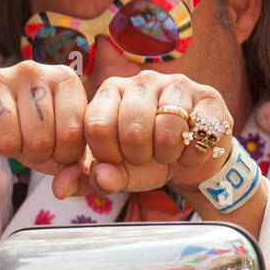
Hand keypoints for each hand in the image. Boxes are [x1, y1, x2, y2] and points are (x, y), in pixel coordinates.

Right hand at [0, 61, 87, 174]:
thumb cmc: (33, 131)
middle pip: (40, 138)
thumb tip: (63, 188)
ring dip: (8, 150)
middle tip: (30, 144)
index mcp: (64, 79)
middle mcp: (31, 71)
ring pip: (7, 140)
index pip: (72, 133)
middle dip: (36, 154)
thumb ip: (77, 168)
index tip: (57, 149)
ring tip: (10, 137)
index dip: (64, 155)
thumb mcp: (62, 144)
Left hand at [51, 70, 233, 198]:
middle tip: (146, 157)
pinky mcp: (208, 97)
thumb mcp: (113, 170)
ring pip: (168, 130)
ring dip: (167, 155)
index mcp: (109, 91)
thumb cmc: (145, 159)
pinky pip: (199, 134)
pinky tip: (190, 151)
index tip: (118, 160)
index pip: (96, 126)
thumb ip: (85, 178)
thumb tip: (61, 189)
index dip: (108, 155)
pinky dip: (193, 156)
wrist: (190, 161)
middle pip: (132, 130)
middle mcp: (142, 81)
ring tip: (167, 153)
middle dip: (139, 157)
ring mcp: (177, 84)